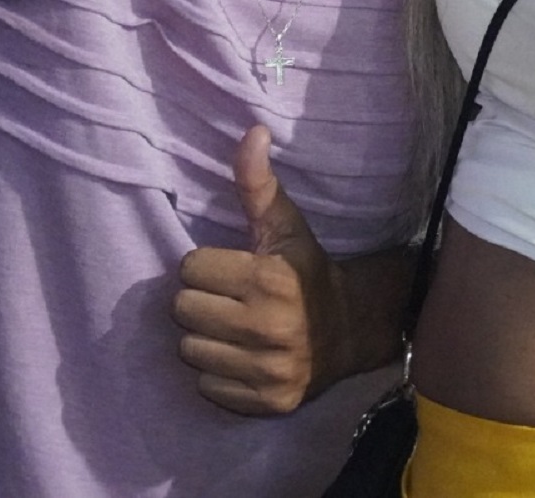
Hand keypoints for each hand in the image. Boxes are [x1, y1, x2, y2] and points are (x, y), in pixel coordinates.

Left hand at [174, 125, 351, 415]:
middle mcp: (266, 328)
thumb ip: (258, 184)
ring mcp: (266, 370)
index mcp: (267, 280)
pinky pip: (207, 386)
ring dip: (205, 337)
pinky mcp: (265, 402)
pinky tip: (241, 355)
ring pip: (189, 350)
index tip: (230, 268)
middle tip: (228, 298)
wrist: (352, 331)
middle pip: (182, 311)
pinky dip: (218, 372)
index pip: (190, 269)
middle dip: (200, 301)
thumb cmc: (308, 272)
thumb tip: (252, 132)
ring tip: (232, 327)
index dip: (207, 266)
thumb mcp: (286, 226)